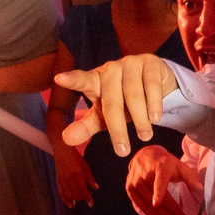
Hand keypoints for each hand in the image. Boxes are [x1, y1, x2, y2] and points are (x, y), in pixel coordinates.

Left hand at [54, 54, 181, 157]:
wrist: (154, 81)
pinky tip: (155, 118)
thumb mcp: (103, 115)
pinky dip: (154, 104)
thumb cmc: (123, 101)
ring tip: (145, 137)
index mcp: (95, 80)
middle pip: (112, 102)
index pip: (82, 81)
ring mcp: (130, 64)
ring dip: (140, 119)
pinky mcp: (150, 62)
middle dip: (117, 128)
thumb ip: (85, 126)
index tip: (59, 79)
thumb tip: (66, 139)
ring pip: (134, 95)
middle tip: (123, 151)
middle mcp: (110, 70)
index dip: (72, 80)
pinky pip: (152, 86)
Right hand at [54, 143, 97, 208]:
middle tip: (87, 198)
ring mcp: (62, 179)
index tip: (91, 204)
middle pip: (76, 194)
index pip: (83, 190)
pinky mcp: (58, 180)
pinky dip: (66, 200)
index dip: (88, 198)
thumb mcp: (85, 166)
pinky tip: (71, 204)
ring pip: (69, 195)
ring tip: (80, 199)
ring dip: (75, 199)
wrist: (62, 150)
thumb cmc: (75, 157)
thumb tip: (96, 188)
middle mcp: (69, 178)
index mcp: (78, 173)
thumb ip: (90, 178)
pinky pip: (61, 193)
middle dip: (82, 198)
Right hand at [127, 146, 202, 214]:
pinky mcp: (129, 187)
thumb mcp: (180, 166)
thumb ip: (190, 177)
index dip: (158, 192)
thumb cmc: (166, 163)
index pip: (159, 181)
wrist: (146, 154)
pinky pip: (138, 203)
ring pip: (148, 203)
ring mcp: (135, 180)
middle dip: (169, 211)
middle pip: (156, 197)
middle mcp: (145, 173)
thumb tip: (201, 188)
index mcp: (160, 167)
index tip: (156, 204)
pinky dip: (148, 212)